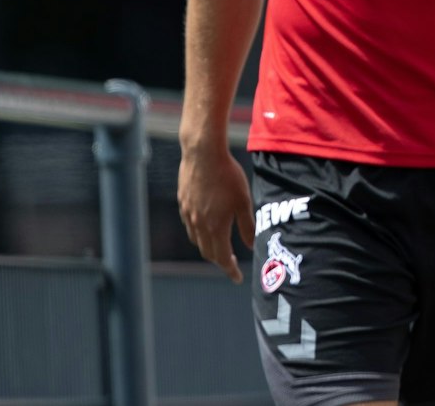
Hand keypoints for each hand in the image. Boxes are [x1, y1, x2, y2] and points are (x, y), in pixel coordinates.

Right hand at [178, 145, 254, 282]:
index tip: (237, 278)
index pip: (222, 257)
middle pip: (208, 252)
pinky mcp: (182, 204)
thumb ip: (247, 226)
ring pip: (197, 240)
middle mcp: (198, 225)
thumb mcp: (244, 201)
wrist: (203, 155)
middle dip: (220, 261)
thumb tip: (251, 246)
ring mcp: (188, 214)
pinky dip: (199, 233)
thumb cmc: (228, 176)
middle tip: (232, 263)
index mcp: (215, 227)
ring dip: (209, 248)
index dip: (230, 269)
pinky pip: (190, 226)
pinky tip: (207, 226)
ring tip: (221, 246)